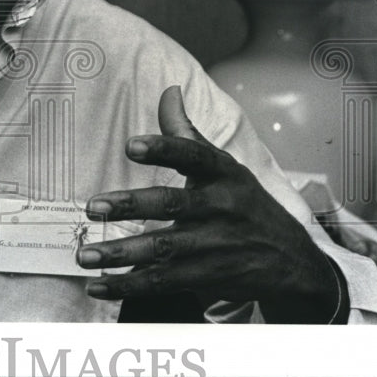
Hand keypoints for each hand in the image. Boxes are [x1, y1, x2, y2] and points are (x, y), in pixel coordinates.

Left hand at [80, 85, 340, 322]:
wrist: (292, 262)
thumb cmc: (244, 203)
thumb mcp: (225, 167)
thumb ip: (187, 134)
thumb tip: (168, 91)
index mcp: (224, 173)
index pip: (194, 155)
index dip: (163, 148)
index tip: (131, 145)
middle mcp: (221, 208)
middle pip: (172, 205)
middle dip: (130, 206)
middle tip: (92, 207)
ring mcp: (215, 246)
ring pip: (163, 249)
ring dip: (120, 253)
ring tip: (84, 254)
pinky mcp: (207, 277)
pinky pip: (163, 283)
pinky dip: (128, 285)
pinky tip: (97, 285)